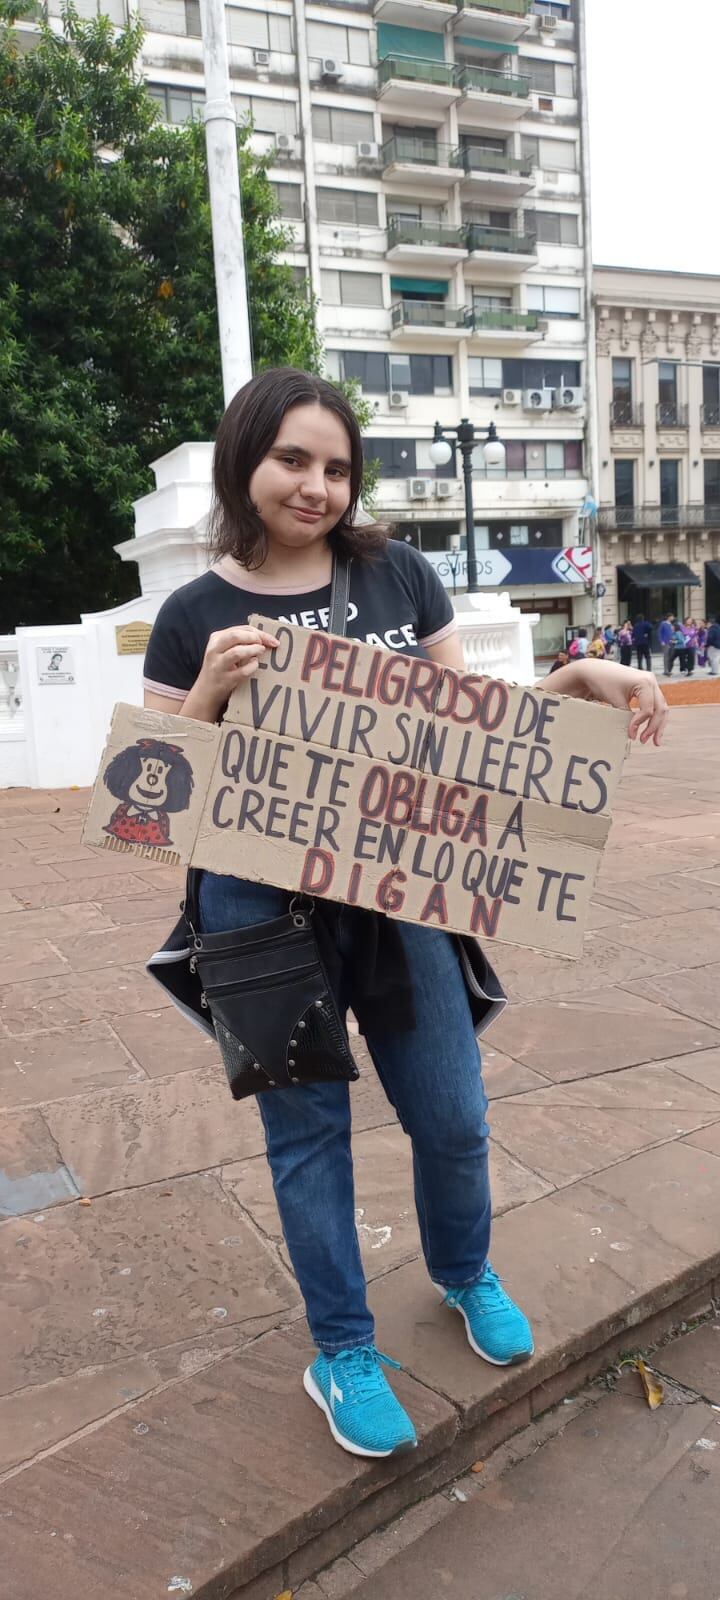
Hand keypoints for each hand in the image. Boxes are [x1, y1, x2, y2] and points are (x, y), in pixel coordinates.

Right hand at [198, 625, 278, 706]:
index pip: (239, 629)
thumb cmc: (221, 667)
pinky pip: (242, 672)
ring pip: (236, 652)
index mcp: (216, 638)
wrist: (206, 691)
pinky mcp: (224, 680)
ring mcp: (218, 666)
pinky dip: (252, 667)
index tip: (272, 640)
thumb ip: (239, 641)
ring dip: (253, 650)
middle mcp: (214, 650)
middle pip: (235, 636)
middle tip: (265, 646)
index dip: (259, 632)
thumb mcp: (224, 650)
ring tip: (261, 652)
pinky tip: (255, 665)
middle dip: (255, 638)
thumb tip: (265, 638)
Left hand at [542, 660, 668, 745]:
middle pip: (660, 709)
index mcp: (644, 682)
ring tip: (654, 740)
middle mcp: (651, 681)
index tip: (630, 734)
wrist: (595, 670)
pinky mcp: (647, 687)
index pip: (648, 709)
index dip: (639, 724)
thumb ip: (626, 716)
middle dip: (654, 727)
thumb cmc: (603, 682)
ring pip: (661, 707)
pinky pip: (655, 704)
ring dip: (657, 724)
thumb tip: (633, 734)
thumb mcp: (616, 701)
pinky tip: (650, 728)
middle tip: (645, 741)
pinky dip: (653, 716)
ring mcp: (650, 683)